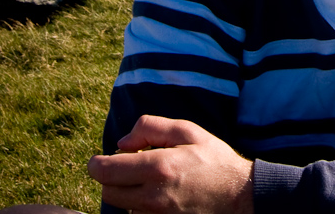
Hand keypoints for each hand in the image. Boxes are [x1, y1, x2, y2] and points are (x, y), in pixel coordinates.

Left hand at [88, 115, 253, 213]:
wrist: (237, 196)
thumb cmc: (214, 160)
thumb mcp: (188, 131)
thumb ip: (152, 127)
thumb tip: (122, 142)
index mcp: (158, 167)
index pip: (106, 170)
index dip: (97, 163)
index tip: (99, 159)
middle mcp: (152, 196)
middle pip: (108, 190)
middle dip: (111, 176)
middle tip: (129, 164)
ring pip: (120, 205)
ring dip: (125, 190)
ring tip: (148, 178)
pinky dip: (138, 203)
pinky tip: (157, 192)